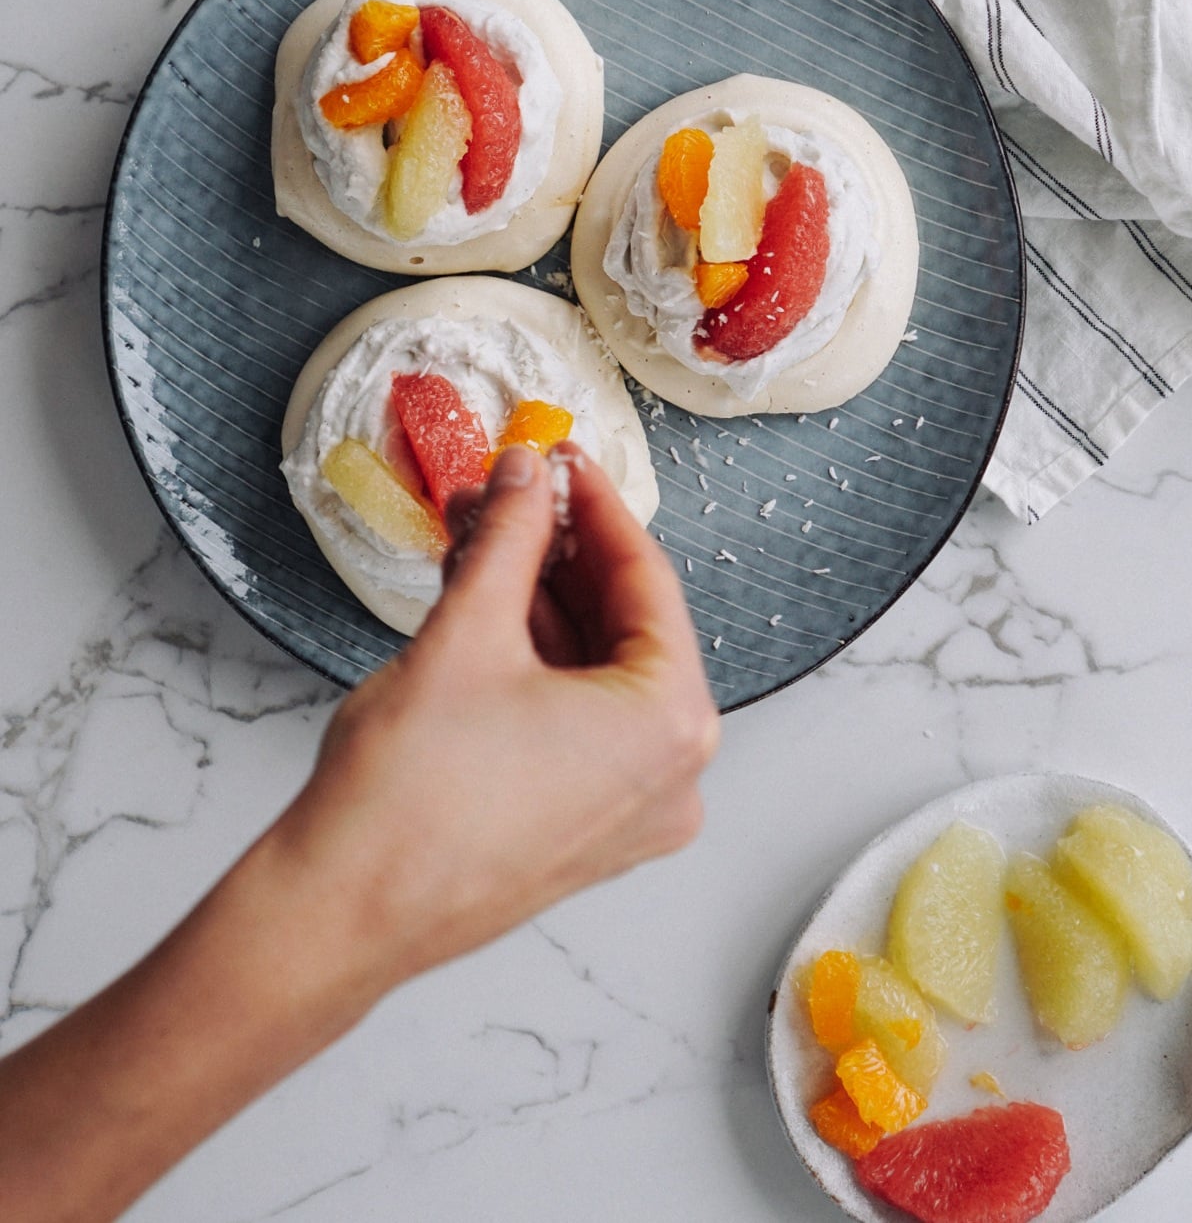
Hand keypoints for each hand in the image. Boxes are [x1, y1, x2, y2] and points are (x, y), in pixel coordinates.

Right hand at [264, 442, 719, 992]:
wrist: (339, 911)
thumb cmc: (407, 797)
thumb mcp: (469, 630)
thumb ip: (511, 536)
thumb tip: (526, 476)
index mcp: (670, 725)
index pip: (646, 581)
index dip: (595, 506)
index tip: (560, 460)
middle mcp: (669, 776)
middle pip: (622, 625)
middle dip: (555, 552)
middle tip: (506, 494)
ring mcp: (627, 810)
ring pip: (592, 670)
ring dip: (535, 601)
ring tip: (475, 539)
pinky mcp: (580, 829)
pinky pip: (573, 718)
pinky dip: (532, 660)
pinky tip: (481, 602)